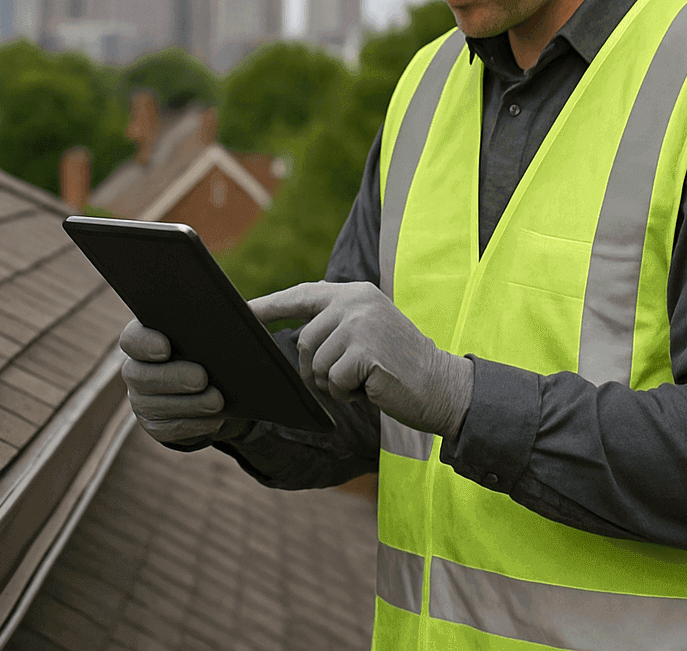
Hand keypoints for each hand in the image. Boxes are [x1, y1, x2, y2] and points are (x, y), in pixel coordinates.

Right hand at [119, 319, 248, 445]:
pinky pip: (169, 429)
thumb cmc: (215, 350)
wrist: (217, 387)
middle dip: (172, 377)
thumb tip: (239, 312)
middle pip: (140, 375)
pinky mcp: (157, 426)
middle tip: (202, 377)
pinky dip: (192, 425)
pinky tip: (213, 420)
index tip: (167, 346)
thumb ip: (215, 322)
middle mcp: (137, 370)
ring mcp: (143, 400)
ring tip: (216, 400)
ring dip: (187, 404)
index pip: (131, 338)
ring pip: (155, 405)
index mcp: (147, 339)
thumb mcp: (215, 333)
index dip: (144, 343)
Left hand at [250, 281, 472, 438]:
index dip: (270, 305)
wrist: (443, 386)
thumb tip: (294, 334)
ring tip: (366, 379)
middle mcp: (356, 302)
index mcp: (355, 293)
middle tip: (349, 377)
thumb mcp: (369, 331)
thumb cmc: (400, 366)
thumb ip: (336, 324)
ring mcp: (361, 325)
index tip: (243, 310)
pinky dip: (347, 394)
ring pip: (315, 364)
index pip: (302, 294)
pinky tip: (372, 388)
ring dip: (334, 383)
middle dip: (317, 369)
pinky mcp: (364, 352)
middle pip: (304, 341)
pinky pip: (332, 382)